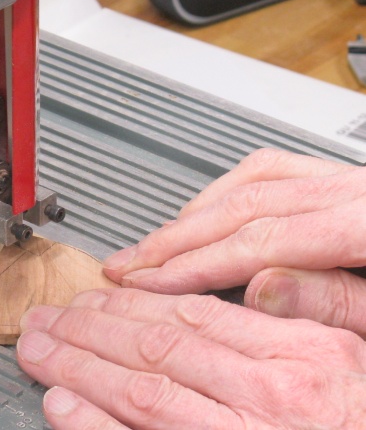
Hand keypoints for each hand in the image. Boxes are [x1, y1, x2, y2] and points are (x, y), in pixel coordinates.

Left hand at [16, 288, 365, 428]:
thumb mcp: (363, 350)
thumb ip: (320, 309)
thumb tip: (262, 279)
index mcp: (300, 356)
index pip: (191, 317)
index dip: (130, 305)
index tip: (93, 298)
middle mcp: (267, 395)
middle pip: (153, 349)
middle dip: (88, 330)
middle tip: (45, 320)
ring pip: (141, 391)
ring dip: (78, 367)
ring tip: (39, 351)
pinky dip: (97, 424)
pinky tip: (63, 406)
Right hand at [102, 148, 365, 335]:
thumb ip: (337, 301)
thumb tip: (262, 289)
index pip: (261, 239)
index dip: (195, 264)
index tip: (148, 283)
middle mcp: (357, 189)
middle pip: (244, 203)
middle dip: (175, 238)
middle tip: (127, 264)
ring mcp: (350, 180)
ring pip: (251, 180)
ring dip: (194, 214)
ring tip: (152, 244)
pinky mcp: (347, 183)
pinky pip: (273, 169)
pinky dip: (225, 191)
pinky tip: (202, 213)